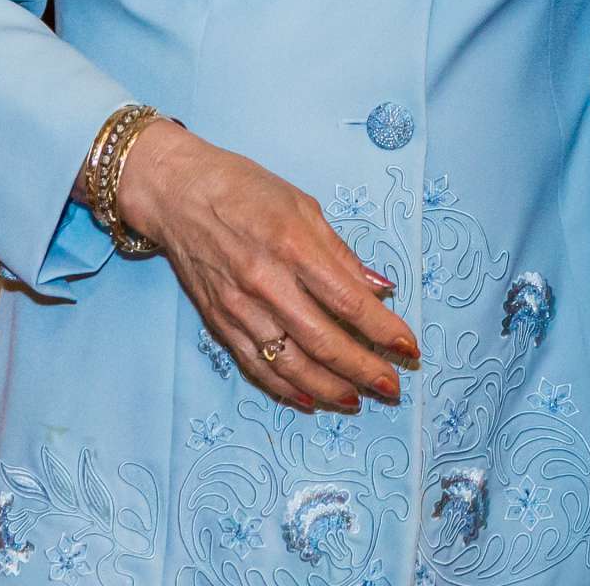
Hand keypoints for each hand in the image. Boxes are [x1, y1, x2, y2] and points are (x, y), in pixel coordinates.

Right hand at [116, 120, 417, 413]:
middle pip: (324, 341)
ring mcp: (240, 308)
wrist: (179, 194)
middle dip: (364, 369)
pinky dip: (285, 389)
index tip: (409, 347)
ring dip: (329, 388)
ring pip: (291, 364)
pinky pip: (257, 367)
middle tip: (392, 387)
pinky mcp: (220, 324)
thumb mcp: (303, 206)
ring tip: (358, 400)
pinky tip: (310, 400)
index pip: (349, 301)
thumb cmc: (246, 189)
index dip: (383, 330)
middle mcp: (266, 282)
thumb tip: (380, 288)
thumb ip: (341, 253)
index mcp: (293, 245)